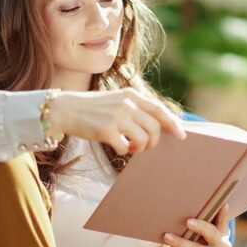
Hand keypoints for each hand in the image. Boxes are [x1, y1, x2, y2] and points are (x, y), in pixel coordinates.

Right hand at [51, 87, 185, 155]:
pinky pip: (125, 147)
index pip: (159, 110)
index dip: (172, 124)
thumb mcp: (116, 100)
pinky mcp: (106, 130)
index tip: (181, 135)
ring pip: (143, 139)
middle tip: (144, 147)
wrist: (65, 109)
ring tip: (131, 148)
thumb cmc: (92, 108)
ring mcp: (117, 117)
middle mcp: (127, 104)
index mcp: (131, 95)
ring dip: (139, 149)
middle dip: (153, 142)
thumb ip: (135, 108)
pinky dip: (124, 151)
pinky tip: (117, 147)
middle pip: (154, 128)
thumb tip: (157, 126)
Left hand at [162, 203, 232, 246]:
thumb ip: (206, 226)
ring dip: (181, 242)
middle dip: (200, 226)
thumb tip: (188, 210)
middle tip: (187, 221)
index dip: (224, 214)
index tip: (223, 204)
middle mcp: (223, 246)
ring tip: (167, 236)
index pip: (224, 222)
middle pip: (212, 233)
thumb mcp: (210, 238)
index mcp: (223, 234)